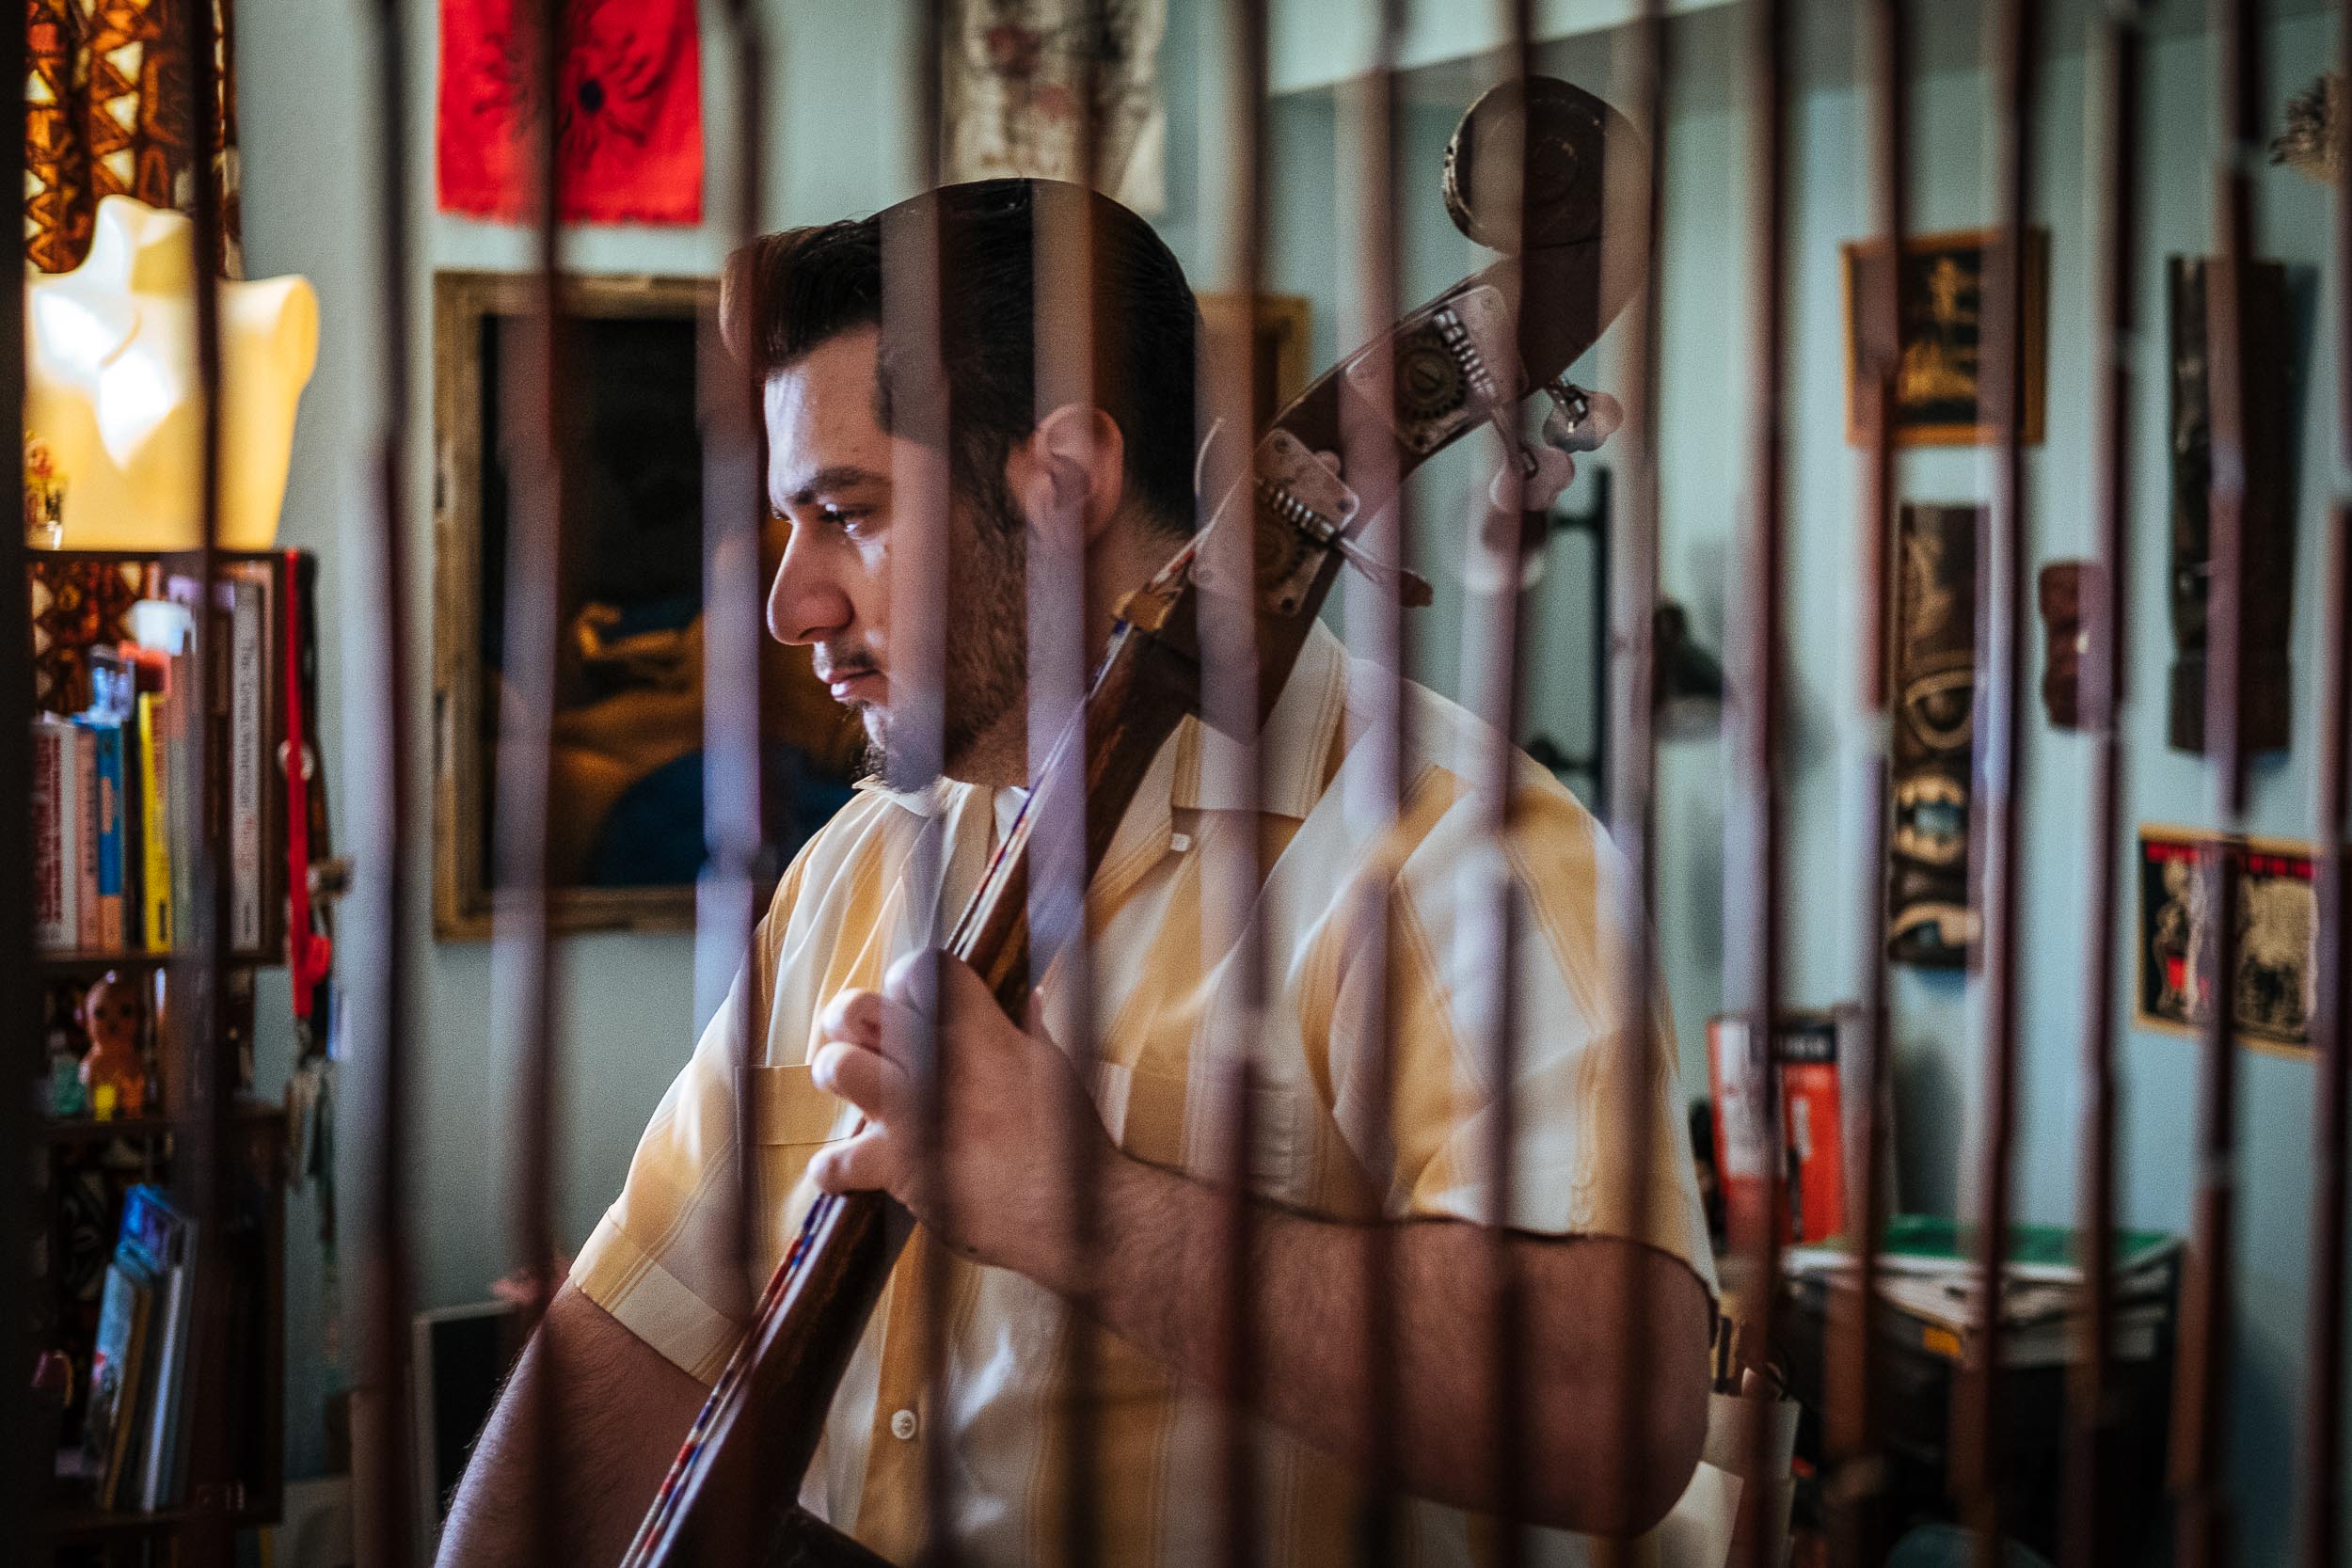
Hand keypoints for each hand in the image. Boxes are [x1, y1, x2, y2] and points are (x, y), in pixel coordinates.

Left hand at [806, 950, 1114, 1285]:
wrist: (1073, 1212)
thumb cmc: (1071, 1140)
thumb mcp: (1057, 1068)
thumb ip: (1031, 1028)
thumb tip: (1032, 996)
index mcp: (979, 1031)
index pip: (922, 969)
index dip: (907, 979)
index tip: (910, 1001)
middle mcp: (937, 1063)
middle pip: (858, 1008)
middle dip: (850, 1017)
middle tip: (862, 1038)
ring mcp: (912, 1114)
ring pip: (836, 1068)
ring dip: (839, 1076)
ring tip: (855, 1089)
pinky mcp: (898, 1167)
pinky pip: (836, 1161)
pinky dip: (833, 1169)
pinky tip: (845, 1169)